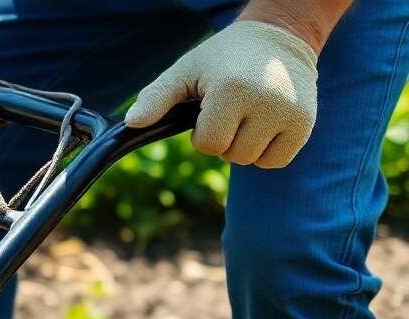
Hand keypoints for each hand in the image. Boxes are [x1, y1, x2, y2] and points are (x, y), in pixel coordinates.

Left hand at [124, 21, 317, 168]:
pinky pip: (276, 161)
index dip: (202, 131)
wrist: (278, 37)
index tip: (209, 108)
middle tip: (231, 108)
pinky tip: (265, 123)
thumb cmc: (222, 58)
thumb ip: (156, 97)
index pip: (207, 144)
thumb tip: (132, 123)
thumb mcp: (186, 71)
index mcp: (232, 89)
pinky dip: (266, 151)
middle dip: (224, 138)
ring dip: (244, 145)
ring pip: (252, 160)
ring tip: (248, 113)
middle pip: (231, 155)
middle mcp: (266, 102)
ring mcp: (291, 113)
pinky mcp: (306, 123)